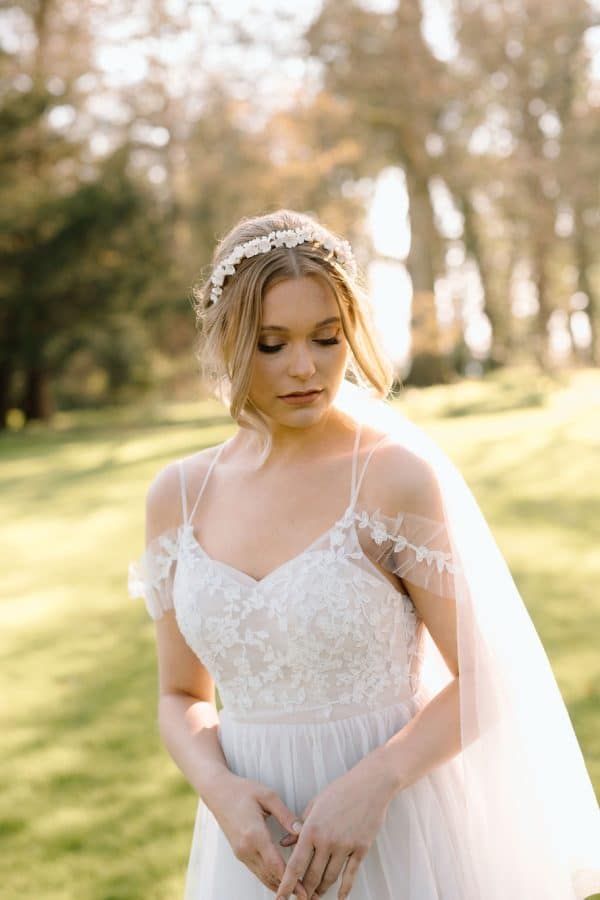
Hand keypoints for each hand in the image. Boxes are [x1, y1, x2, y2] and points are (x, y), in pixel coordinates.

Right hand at [203, 771, 309, 897]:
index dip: (291, 879)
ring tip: (295, 893)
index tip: (303, 890)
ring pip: (262, 876)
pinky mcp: (239, 853)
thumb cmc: (242, 790)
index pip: (275, 864)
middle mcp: (246, 848)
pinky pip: (256, 870)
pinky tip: (279, 882)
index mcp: (254, 834)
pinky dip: (269, 878)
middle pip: (270, 875)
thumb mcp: (268, 796)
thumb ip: (286, 815)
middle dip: (288, 888)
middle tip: (305, 896)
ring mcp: (241, 853)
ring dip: (278, 886)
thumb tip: (302, 831)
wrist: (217, 792)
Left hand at [275, 756, 393, 899]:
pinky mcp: (361, 848)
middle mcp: (326, 840)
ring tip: (316, 897)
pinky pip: (350, 875)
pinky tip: (339, 897)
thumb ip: (299, 825)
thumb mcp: (314, 805)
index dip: (286, 884)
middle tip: (300, 899)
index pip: (295, 864)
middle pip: (312, 876)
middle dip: (304, 891)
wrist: (370, 784)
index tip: (280, 898)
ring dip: (321, 890)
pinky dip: (344, 889)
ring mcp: (345, 846)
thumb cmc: (340, 791)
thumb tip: (284, 844)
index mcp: (311, 829)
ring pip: (330, 878)